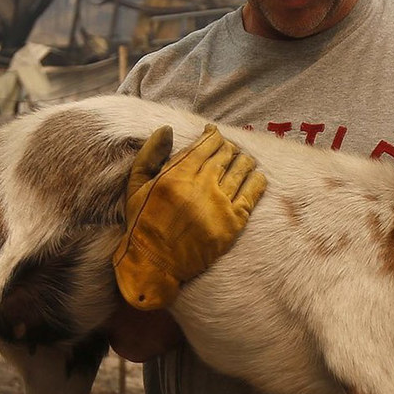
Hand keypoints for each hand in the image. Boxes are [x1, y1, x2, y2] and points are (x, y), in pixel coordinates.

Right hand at [112, 124, 266, 308]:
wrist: (155, 264)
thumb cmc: (142, 223)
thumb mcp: (136, 186)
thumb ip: (150, 154)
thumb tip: (168, 129)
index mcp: (177, 175)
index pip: (206, 144)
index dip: (213, 135)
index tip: (214, 134)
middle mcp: (201, 187)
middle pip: (226, 155)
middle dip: (228, 148)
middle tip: (228, 150)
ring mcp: (220, 205)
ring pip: (242, 170)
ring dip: (244, 161)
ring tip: (243, 161)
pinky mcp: (234, 224)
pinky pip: (253, 194)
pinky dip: (257, 181)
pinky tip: (256, 177)